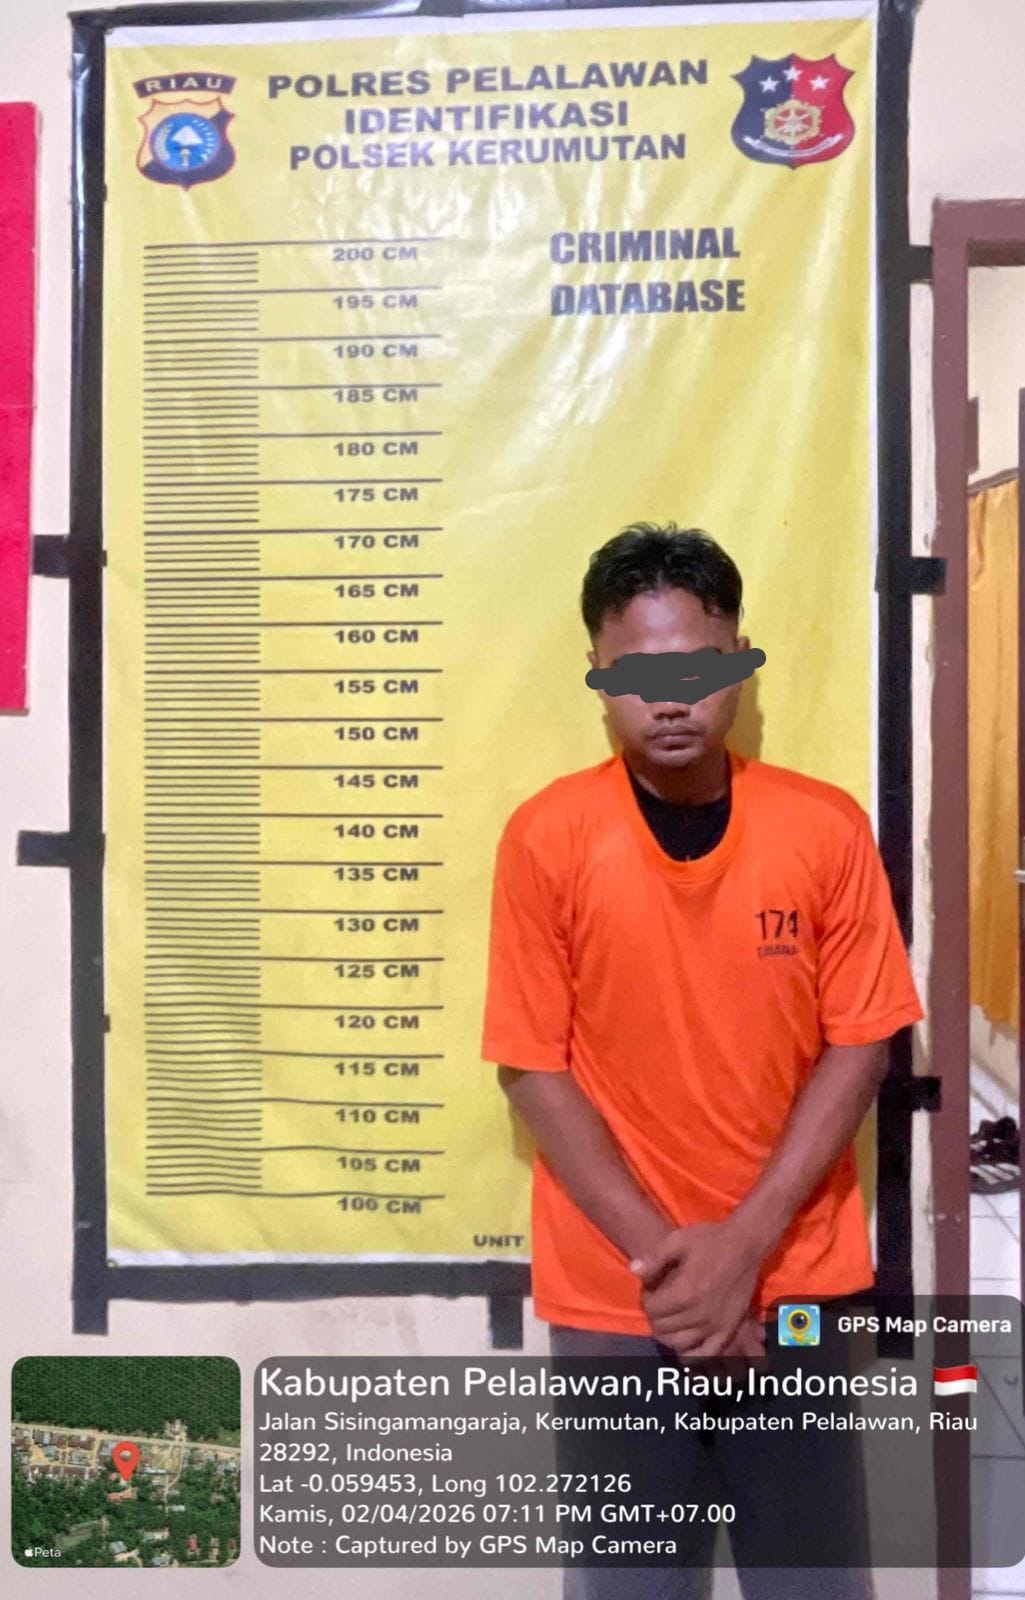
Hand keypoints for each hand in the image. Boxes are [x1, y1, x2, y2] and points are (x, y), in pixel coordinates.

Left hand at [631, 1219, 763, 1356]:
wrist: (745, 1244)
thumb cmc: (710, 1239)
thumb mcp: (677, 1240)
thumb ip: (654, 1259)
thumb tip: (633, 1271)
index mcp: (685, 1292)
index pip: (652, 1310)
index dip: (645, 1299)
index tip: (650, 1290)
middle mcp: (699, 1314)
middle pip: (663, 1328)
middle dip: (654, 1316)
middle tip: (658, 1304)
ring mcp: (716, 1325)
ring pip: (680, 1344)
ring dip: (668, 1335)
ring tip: (669, 1320)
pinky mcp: (729, 1329)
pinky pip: (706, 1354)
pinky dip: (692, 1353)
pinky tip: (686, 1343)